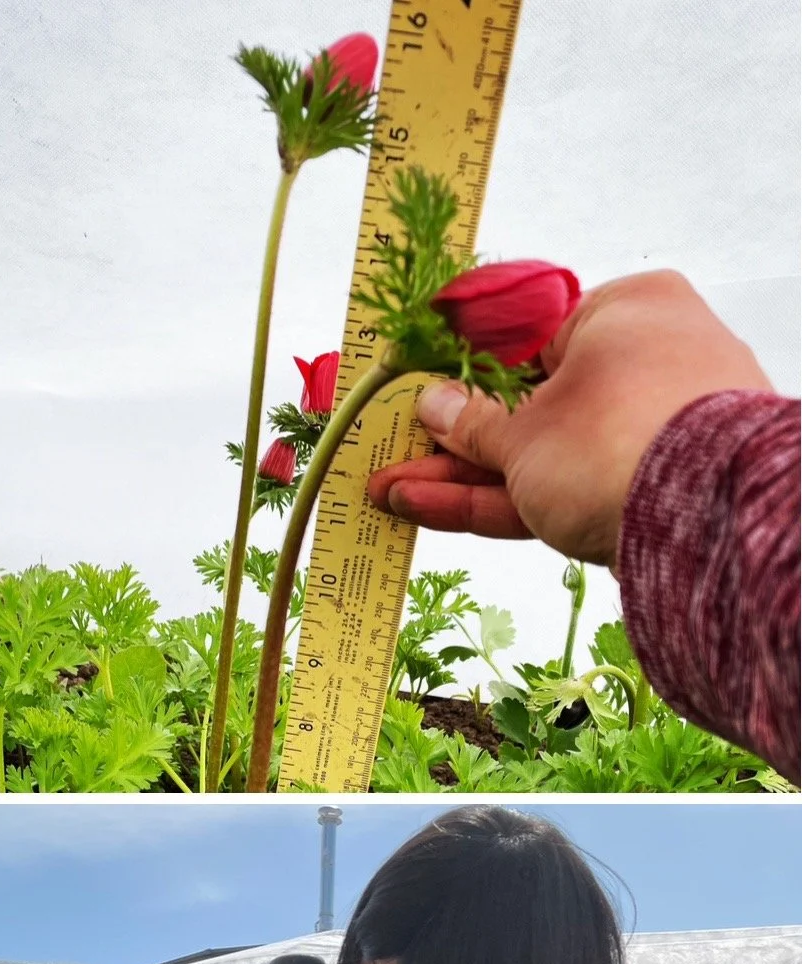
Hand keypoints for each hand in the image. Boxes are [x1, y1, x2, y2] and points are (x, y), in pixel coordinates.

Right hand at [367, 270, 771, 565]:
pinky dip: (489, 498)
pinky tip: (423, 505)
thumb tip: (435, 404)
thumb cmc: (620, 440)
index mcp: (623, 313)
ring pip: (530, 453)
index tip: (414, 382)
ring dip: (456, 474)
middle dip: (450, 435)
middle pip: (523, 402)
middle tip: (391, 448)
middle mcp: (639, 363)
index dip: (463, 365)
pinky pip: (547, 487)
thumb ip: (471, 424)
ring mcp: (637, 432)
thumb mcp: (523, 432)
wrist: (703, 522)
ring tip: (387, 489)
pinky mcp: (630, 490)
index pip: (528, 334)